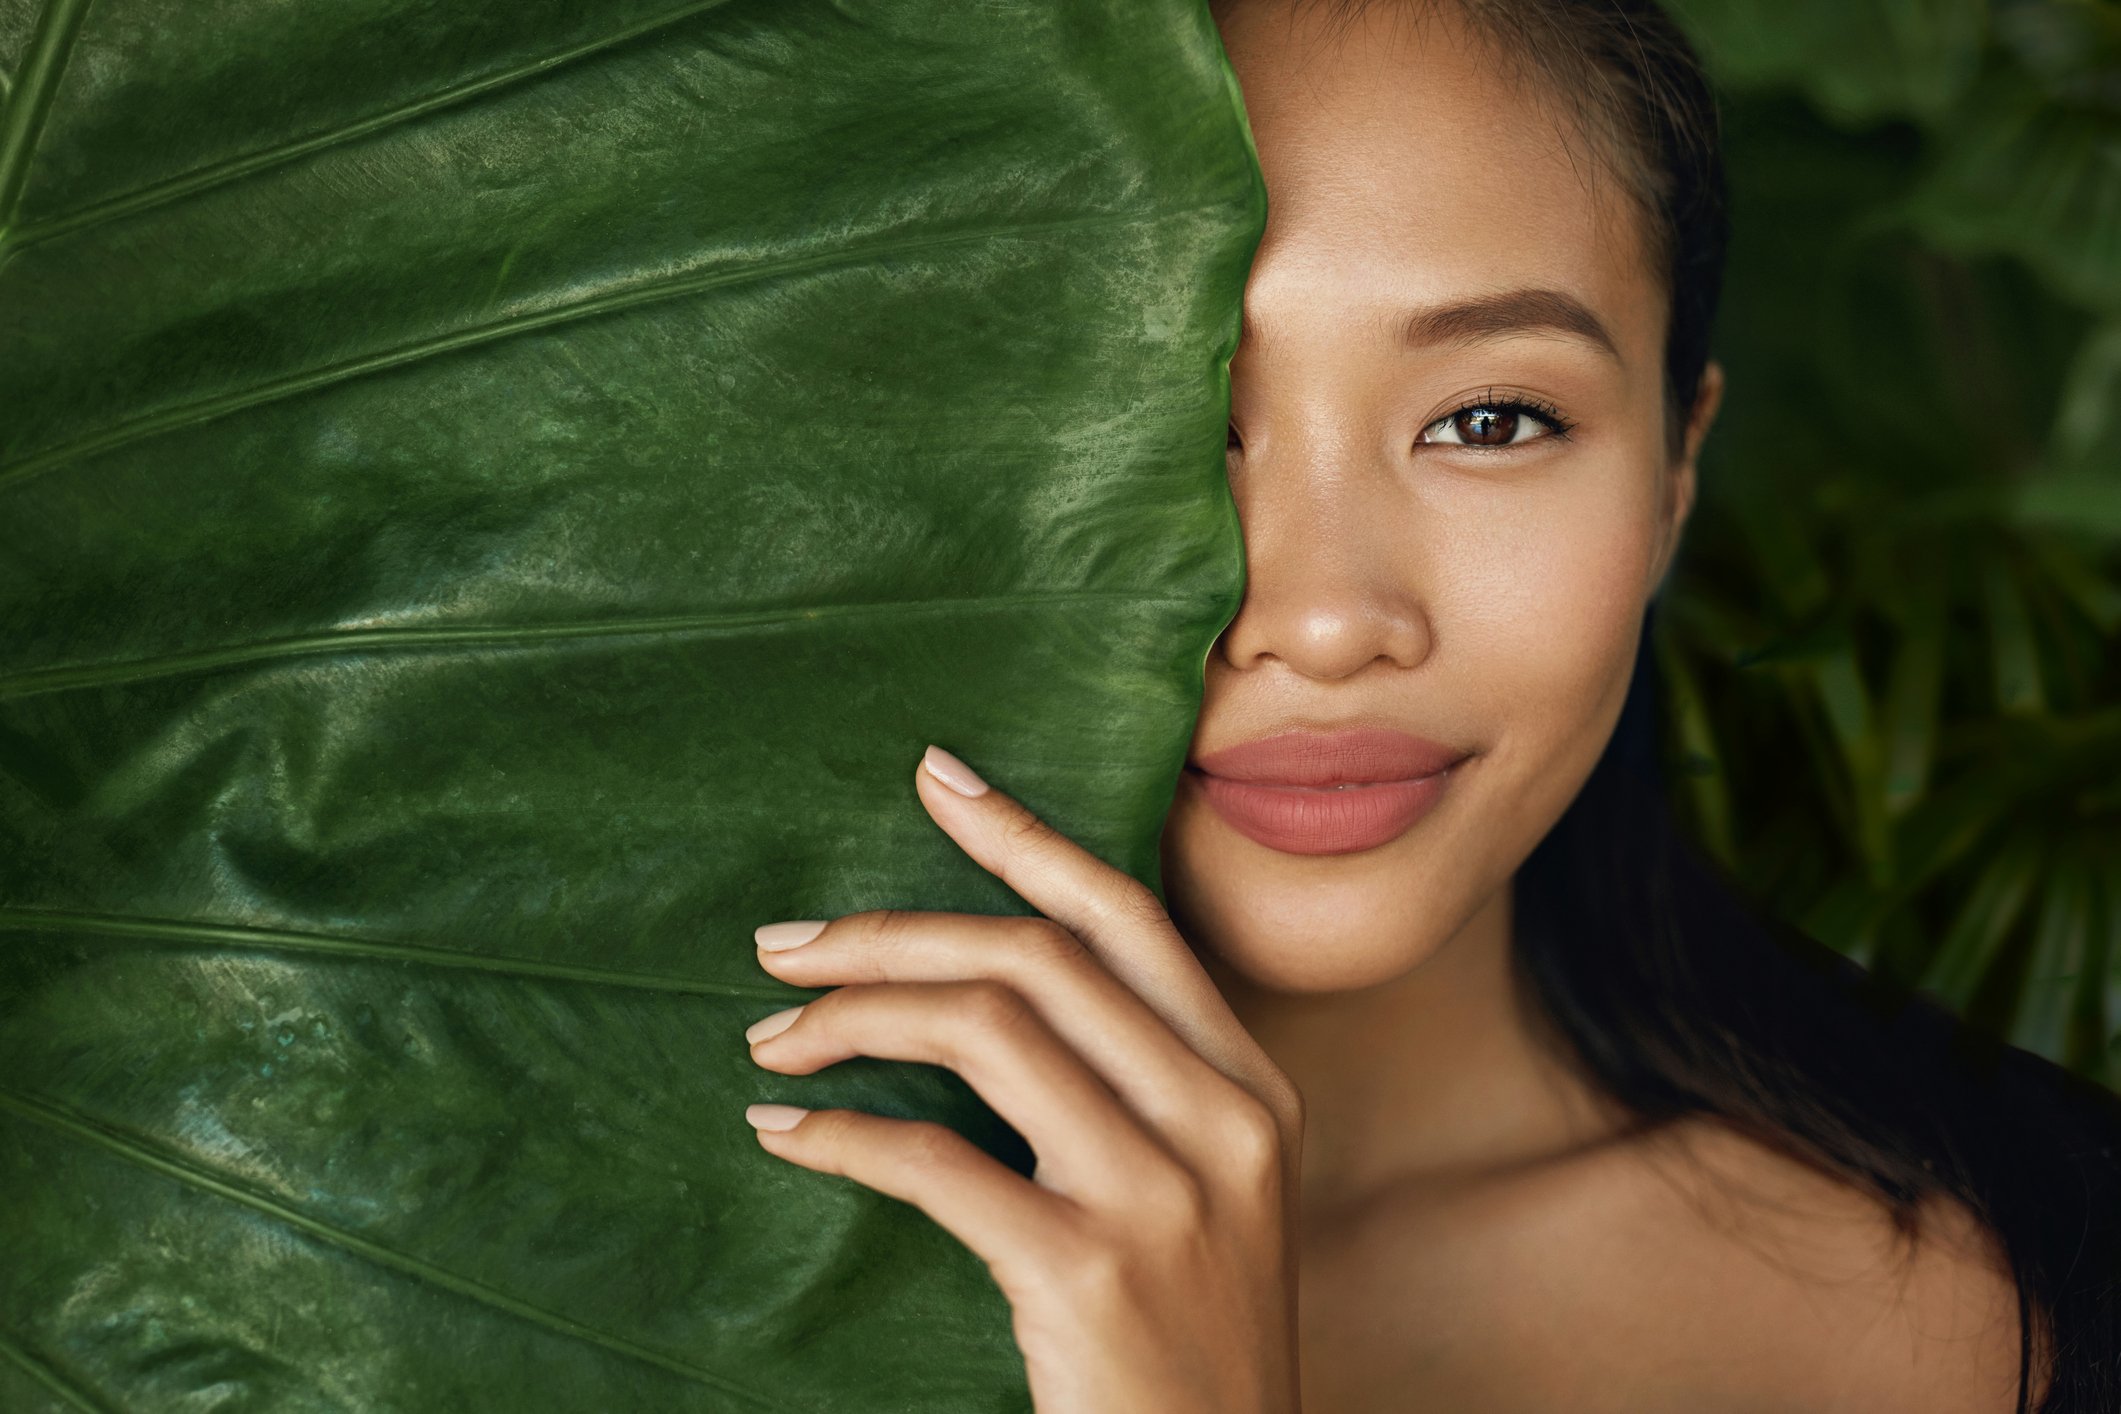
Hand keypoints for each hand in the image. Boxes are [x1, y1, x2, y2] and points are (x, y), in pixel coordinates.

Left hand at [741, 744, 1304, 1413]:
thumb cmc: (1190, 1344)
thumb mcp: (1206, 1194)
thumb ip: (1137, 1088)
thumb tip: (988, 987)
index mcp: (1252, 1086)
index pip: (1127, 918)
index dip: (1024, 836)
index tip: (935, 779)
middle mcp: (1222, 1120)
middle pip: (1035, 958)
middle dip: (888, 932)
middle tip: (783, 945)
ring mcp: (1163, 1196)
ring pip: (983, 1034)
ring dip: (851, 1019)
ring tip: (772, 1041)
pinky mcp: (1090, 1275)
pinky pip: (935, 1162)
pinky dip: (841, 1136)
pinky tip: (786, 1137)